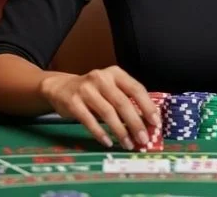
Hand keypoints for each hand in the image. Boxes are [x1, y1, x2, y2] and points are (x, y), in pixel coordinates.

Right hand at [39, 66, 160, 149]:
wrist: (61, 87)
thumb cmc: (93, 90)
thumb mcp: (110, 88)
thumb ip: (126, 99)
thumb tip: (146, 122)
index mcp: (115, 73)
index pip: (136, 89)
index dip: (147, 106)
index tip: (155, 122)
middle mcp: (101, 78)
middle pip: (122, 102)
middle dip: (135, 123)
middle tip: (143, 139)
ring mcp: (86, 89)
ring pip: (107, 113)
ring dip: (120, 131)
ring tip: (128, 144)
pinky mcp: (73, 102)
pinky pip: (89, 120)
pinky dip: (100, 133)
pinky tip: (108, 142)